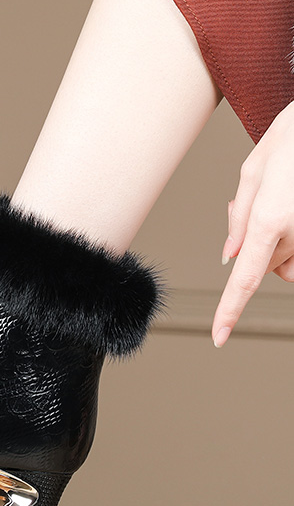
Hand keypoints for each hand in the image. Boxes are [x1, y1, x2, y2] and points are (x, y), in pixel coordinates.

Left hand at [212, 99, 293, 346]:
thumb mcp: (254, 169)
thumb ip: (241, 217)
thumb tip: (230, 255)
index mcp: (272, 217)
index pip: (245, 277)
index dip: (230, 310)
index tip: (219, 336)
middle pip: (268, 264)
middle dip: (260, 246)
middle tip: (260, 203)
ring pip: (291, 259)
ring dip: (283, 243)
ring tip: (285, 197)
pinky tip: (290, 205)